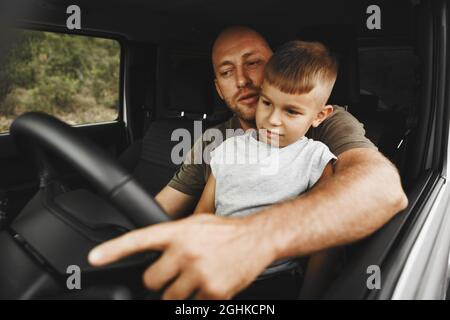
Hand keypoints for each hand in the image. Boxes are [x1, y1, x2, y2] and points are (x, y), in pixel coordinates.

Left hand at [88, 213, 275, 298]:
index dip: (113, 250)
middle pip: (150, 280)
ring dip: (176, 293)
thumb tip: (152, 254)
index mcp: (178, 232)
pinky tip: (208, 283)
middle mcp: (185, 252)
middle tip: (173, 274)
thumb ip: (172, 237)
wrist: (256, 239)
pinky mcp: (212, 292)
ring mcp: (199, 274)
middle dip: (158, 281)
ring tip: (193, 278)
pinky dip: (196, 299)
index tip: (95, 258)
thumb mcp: (195, 224)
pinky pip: (192, 306)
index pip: (139, 240)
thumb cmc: (225, 231)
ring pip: (169, 298)